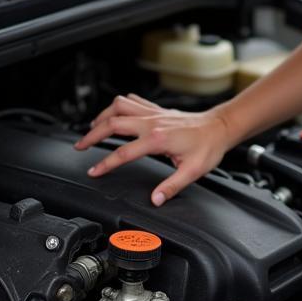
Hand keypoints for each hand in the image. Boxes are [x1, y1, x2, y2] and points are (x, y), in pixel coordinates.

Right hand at [73, 93, 232, 205]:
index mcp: (157, 139)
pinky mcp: (157, 109)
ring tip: (92, 128)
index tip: (94, 171)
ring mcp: (153, 113)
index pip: (123, 152)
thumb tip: (156, 200)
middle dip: (92, 134)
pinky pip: (132, 100)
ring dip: (103, 115)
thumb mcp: (193, 171)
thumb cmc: (209, 146)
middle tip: (80, 146)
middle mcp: (152, 122)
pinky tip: (115, 113)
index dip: (105, 164)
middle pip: (112, 123)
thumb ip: (172, 186)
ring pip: (119, 106)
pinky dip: (119, 105)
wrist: (221, 126)